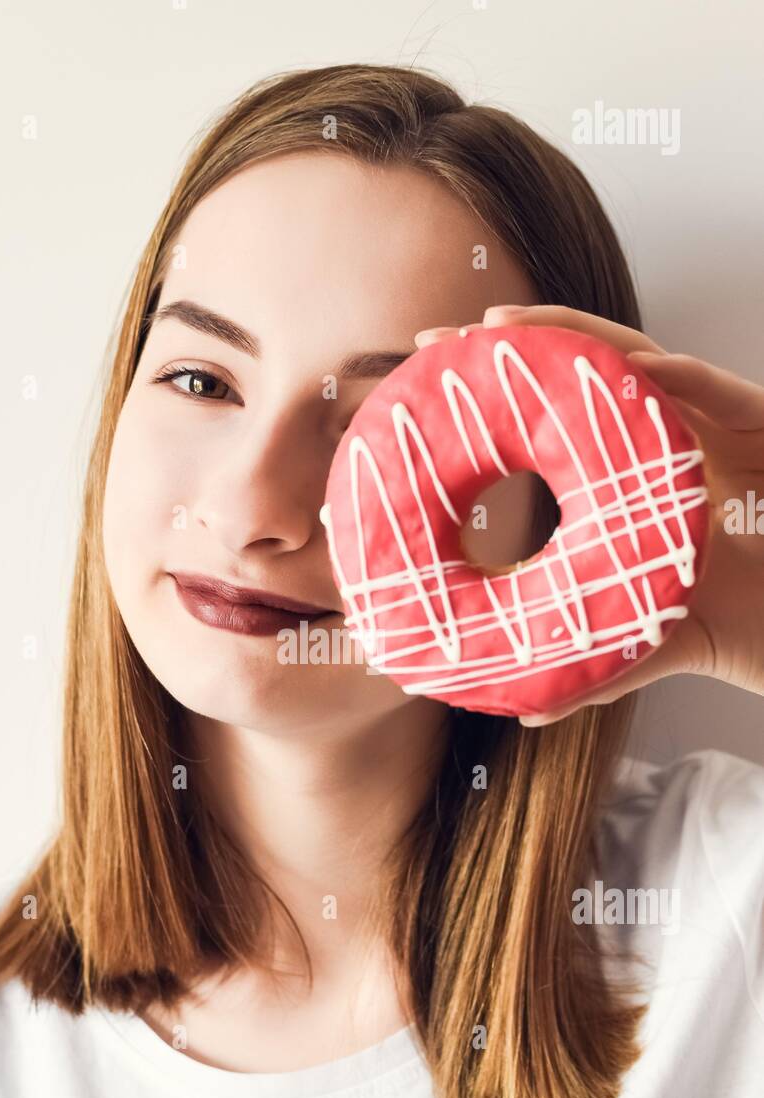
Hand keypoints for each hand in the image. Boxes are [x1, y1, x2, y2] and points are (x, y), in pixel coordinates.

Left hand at [414, 304, 763, 724]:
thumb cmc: (730, 612)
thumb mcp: (645, 634)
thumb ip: (591, 665)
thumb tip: (527, 713)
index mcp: (623, 475)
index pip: (552, 426)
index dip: (493, 407)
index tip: (424, 395)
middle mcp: (656, 435)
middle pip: (577, 375)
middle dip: (507, 346)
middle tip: (438, 337)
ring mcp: (702, 419)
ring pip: (634, 362)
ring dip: (572, 335)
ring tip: (508, 326)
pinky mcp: (756, 421)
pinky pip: (715, 390)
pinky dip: (680, 376)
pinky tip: (643, 365)